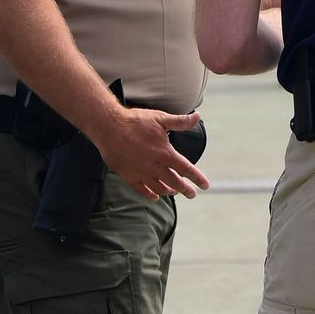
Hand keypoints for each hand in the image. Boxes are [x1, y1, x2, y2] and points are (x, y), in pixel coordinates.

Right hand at [93, 107, 210, 199]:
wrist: (109, 127)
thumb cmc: (135, 121)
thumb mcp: (161, 119)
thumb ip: (180, 122)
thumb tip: (197, 117)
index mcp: (165, 153)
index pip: (186, 169)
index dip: (197, 178)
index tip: (205, 186)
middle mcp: (155, 167)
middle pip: (175, 183)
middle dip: (185, 189)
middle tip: (192, 194)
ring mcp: (141, 173)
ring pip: (159, 188)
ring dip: (169, 191)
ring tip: (174, 192)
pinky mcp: (129, 176)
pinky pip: (142, 190)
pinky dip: (150, 195)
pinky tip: (155, 196)